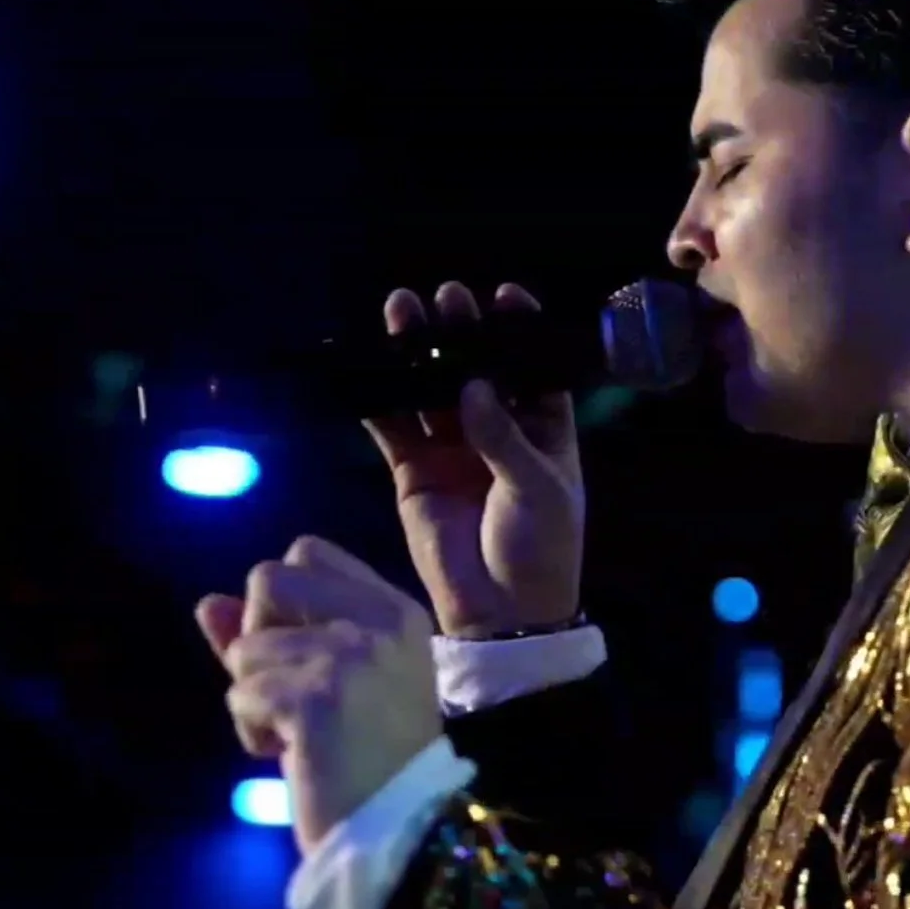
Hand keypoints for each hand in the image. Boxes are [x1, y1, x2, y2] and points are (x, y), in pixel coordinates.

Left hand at [194, 536, 443, 853]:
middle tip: (293, 691)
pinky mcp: (318, 697)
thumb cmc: (367, 758)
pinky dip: (252, 730)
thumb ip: (272, 635)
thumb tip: (206, 603)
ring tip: (299, 734)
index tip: (303, 655)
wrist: (400, 830)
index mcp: (395, 609)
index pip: (307, 553)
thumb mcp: (327, 681)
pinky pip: (241, 694)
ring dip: (255, 696)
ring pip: (246, 646)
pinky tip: (292, 755)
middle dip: (258, 637)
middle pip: (268, 578)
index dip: (281, 602)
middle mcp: (380, 620)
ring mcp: (352, 655)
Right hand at [364, 281, 584, 638]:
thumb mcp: (537, 489)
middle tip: (445, 296)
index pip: (532, 369)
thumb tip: (473, 386)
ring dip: (415, 352)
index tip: (505, 296)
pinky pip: (393, 427)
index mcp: (543, 429)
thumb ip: (503, 437)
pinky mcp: (413, 472)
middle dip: (461, 332)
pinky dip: (379, 398)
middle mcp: (496, 430)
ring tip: (401, 309)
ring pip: (429, 389)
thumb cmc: (540, 547)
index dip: (519, 331)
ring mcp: (452, 449)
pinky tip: (366, 366)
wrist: (502, 613)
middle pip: (475, 369)